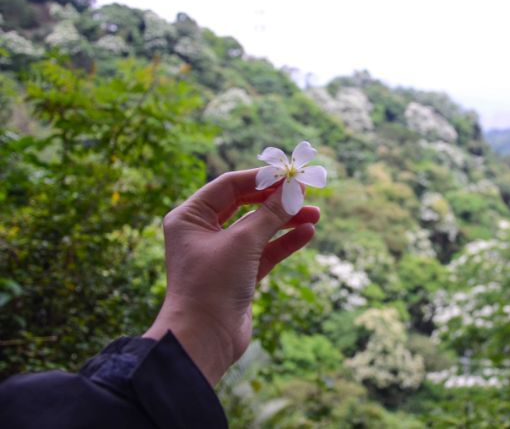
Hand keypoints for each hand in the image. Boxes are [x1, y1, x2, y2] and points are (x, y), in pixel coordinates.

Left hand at [143, 169, 319, 385]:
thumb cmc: (211, 285)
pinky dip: (284, 242)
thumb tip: (294, 189)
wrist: (203, 340)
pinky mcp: (238, 274)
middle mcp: (203, 233)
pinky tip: (307, 234)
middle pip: (246, 205)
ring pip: (259, 229)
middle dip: (277, 200)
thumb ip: (270, 213)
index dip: (260, 179)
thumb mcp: (243, 242)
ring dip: (286, 221)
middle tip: (306, 193)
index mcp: (190, 217)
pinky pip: (265, 251)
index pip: (229, 185)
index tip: (289, 174)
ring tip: (316, 214)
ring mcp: (222, 254)